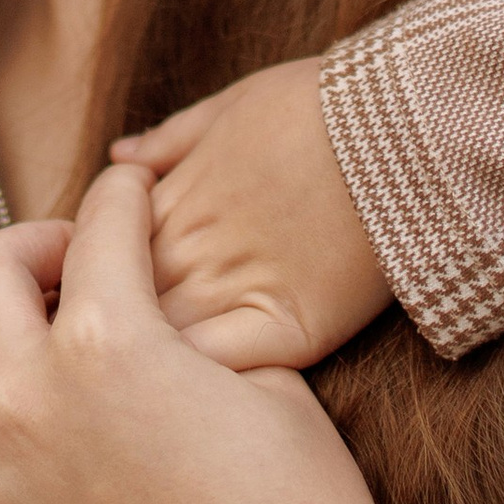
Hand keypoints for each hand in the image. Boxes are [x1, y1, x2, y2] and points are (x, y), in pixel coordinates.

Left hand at [0, 171, 414, 503]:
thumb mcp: (264, 381)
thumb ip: (183, 326)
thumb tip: (150, 304)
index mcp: (103, 344)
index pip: (95, 224)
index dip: (123, 197)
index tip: (131, 193)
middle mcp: (24, 408)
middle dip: (34, 250)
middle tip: (83, 262)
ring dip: (23, 350)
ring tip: (95, 365)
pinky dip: (23, 441)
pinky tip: (91, 459)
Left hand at [109, 58, 389, 369]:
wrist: (404, 121)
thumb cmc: (325, 102)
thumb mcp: (234, 103)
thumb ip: (170, 139)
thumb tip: (118, 156)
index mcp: (173, 200)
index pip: (100, 258)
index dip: (98, 281)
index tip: (113, 297)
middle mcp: (192, 249)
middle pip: (118, 310)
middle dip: (113, 335)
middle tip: (121, 359)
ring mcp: (236, 290)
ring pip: (160, 346)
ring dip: (152, 368)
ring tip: (157, 391)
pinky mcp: (291, 329)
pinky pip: (223, 368)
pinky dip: (208, 383)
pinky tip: (209, 401)